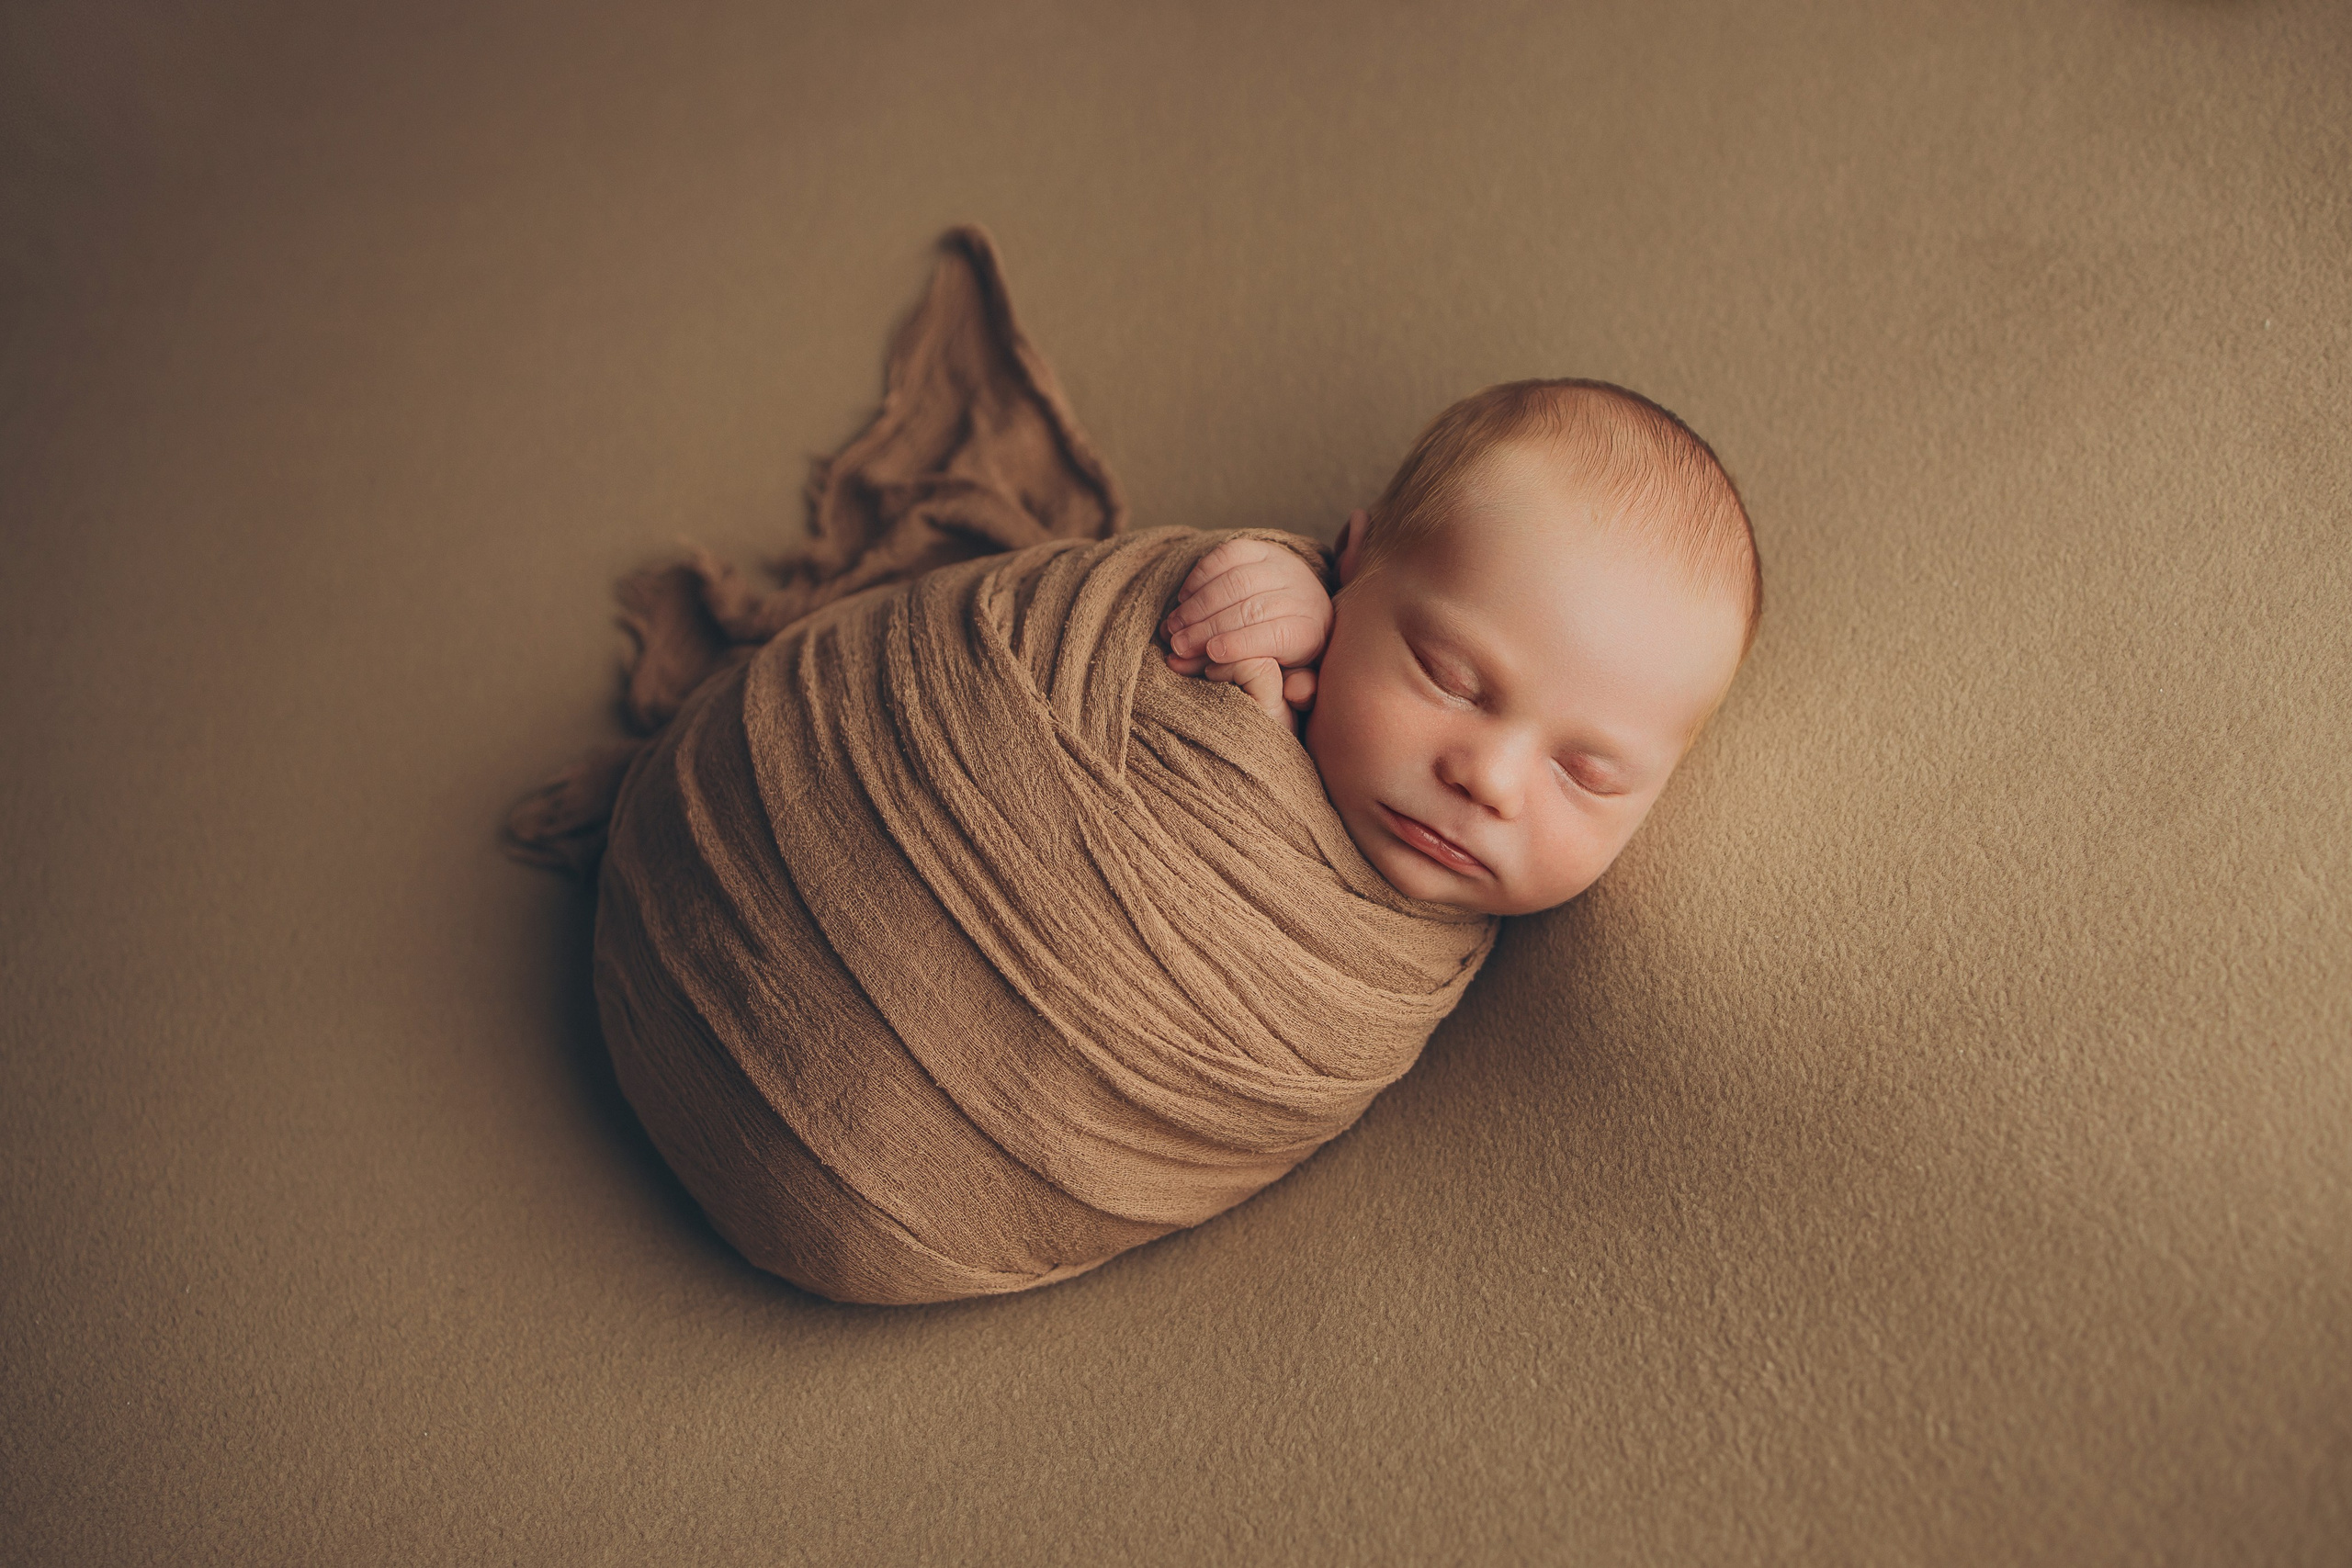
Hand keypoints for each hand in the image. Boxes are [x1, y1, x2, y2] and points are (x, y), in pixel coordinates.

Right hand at [1161, 538, 1332, 732]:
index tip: (1211, 653)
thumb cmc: (1288, 652)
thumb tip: (1295, 693)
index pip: (1276, 634)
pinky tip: (1185, 596)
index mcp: (1310, 630)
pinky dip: (1202, 574)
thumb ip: (1297, 687)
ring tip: (1175, 624)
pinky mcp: (1263, 548)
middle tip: (1178, 644)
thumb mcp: (1297, 675)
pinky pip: (1229, 555)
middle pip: (1251, 608)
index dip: (1242, 643)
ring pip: (1237, 581)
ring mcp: (1283, 567)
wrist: (1303, 607)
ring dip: (1199, 604)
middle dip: (1209, 627)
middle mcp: (1302, 594)